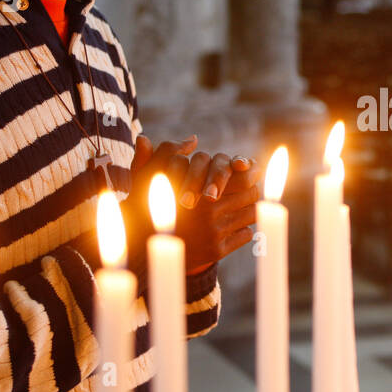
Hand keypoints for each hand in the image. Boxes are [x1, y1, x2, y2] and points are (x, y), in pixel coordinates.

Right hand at [127, 136, 261, 273]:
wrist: (139, 248)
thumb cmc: (144, 207)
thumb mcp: (147, 175)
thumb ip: (167, 152)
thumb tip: (193, 139)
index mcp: (196, 188)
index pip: (240, 175)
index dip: (248, 170)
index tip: (247, 170)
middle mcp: (207, 210)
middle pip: (251, 193)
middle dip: (251, 188)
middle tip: (249, 188)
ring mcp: (214, 232)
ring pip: (251, 214)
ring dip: (249, 208)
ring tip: (242, 206)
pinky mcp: (217, 251)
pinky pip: (246, 235)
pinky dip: (243, 230)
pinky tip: (233, 227)